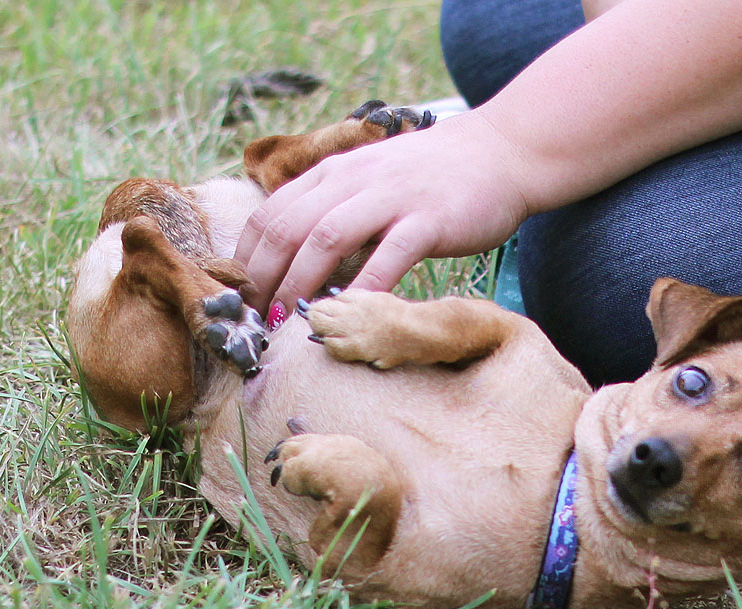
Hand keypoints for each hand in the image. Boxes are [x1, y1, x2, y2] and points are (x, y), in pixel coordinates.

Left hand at [235, 111, 530, 316]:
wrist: (500, 152)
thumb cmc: (431, 178)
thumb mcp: (370, 182)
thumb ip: (335, 212)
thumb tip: (298, 267)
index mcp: (332, 175)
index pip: (269, 216)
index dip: (246, 262)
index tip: (241, 301)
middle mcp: (353, 181)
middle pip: (288, 230)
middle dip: (264, 279)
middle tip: (254, 322)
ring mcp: (390, 198)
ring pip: (326, 240)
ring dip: (300, 285)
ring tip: (288, 323)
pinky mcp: (428, 219)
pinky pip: (387, 257)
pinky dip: (364, 288)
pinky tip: (352, 316)